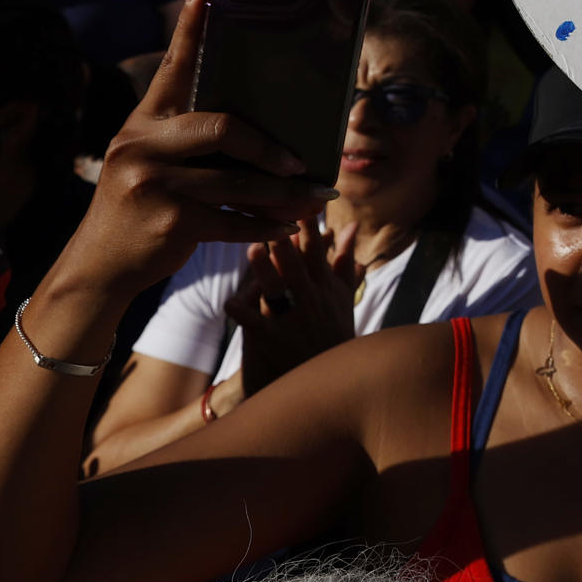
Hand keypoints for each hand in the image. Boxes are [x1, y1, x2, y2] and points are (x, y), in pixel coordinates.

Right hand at [51, 0, 326, 301]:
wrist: (99, 265)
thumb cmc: (140, 207)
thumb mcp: (151, 162)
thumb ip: (190, 141)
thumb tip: (263, 134)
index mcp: (144, 121)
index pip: (172, 65)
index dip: (192, 26)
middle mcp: (143, 143)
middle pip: (222, 127)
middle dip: (270, 148)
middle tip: (301, 162)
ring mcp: (153, 182)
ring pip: (237, 182)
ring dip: (283, 194)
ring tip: (315, 198)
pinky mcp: (168, 221)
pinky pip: (233, 220)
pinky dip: (266, 225)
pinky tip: (288, 226)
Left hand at [228, 222, 359, 395]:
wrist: (331, 380)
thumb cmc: (334, 331)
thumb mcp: (342, 294)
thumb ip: (343, 260)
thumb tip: (350, 226)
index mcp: (325, 287)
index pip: (316, 251)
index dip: (309, 227)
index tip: (300, 202)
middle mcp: (311, 301)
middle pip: (297, 268)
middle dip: (288, 244)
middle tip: (275, 220)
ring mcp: (292, 321)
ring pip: (277, 291)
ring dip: (265, 271)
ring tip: (253, 250)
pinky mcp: (273, 340)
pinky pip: (254, 324)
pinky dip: (243, 313)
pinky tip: (231, 303)